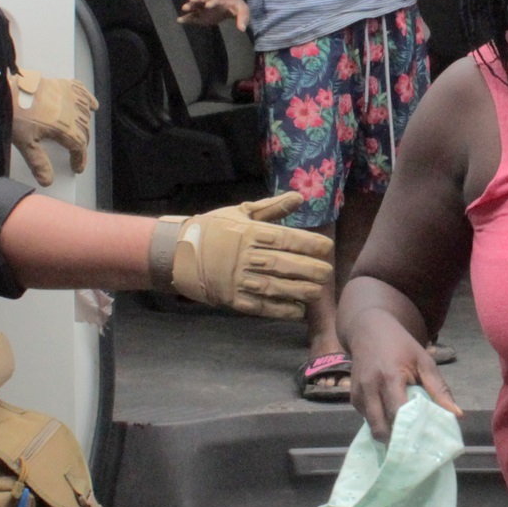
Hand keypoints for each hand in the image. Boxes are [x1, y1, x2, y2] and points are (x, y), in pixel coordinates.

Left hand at [9, 70, 96, 186]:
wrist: (6, 90)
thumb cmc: (15, 114)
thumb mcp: (25, 142)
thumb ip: (38, 162)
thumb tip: (47, 180)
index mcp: (64, 127)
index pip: (79, 146)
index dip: (80, 159)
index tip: (77, 167)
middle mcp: (72, 111)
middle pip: (84, 131)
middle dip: (82, 144)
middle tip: (75, 153)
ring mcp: (68, 96)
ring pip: (85, 114)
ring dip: (85, 125)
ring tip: (80, 134)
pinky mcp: (62, 84)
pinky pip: (83, 92)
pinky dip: (89, 99)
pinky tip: (92, 105)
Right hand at [154, 192, 333, 318]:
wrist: (179, 253)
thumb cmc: (213, 229)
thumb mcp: (241, 212)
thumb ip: (272, 208)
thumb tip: (300, 196)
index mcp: (249, 233)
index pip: (285, 238)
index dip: (309, 244)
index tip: (326, 247)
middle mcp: (246, 257)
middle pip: (283, 264)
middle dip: (310, 269)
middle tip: (328, 272)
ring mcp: (239, 280)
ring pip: (275, 287)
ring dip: (300, 291)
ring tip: (318, 292)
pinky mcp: (233, 299)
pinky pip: (261, 306)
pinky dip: (281, 310)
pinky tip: (298, 310)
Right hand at [179, 0, 248, 30]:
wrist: (228, 3)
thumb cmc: (235, 7)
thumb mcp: (242, 10)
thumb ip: (243, 18)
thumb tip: (242, 29)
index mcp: (220, 0)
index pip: (215, 0)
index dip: (212, 2)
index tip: (208, 5)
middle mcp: (209, 2)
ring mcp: (203, 8)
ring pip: (195, 6)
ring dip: (190, 6)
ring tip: (184, 8)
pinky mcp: (199, 16)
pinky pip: (191, 17)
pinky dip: (185, 19)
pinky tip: (179, 20)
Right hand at [349, 312, 460, 443]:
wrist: (369, 330)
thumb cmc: (401, 345)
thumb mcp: (424, 361)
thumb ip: (439, 388)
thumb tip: (456, 414)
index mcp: (389, 376)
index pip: (397, 412)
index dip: (409, 430)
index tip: (423, 444)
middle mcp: (370, 387)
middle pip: (380, 426)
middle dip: (395, 440)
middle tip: (413, 446)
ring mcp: (358, 393)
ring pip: (372, 426)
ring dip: (387, 432)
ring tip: (404, 434)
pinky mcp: (353, 397)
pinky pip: (366, 418)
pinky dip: (379, 422)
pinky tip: (391, 418)